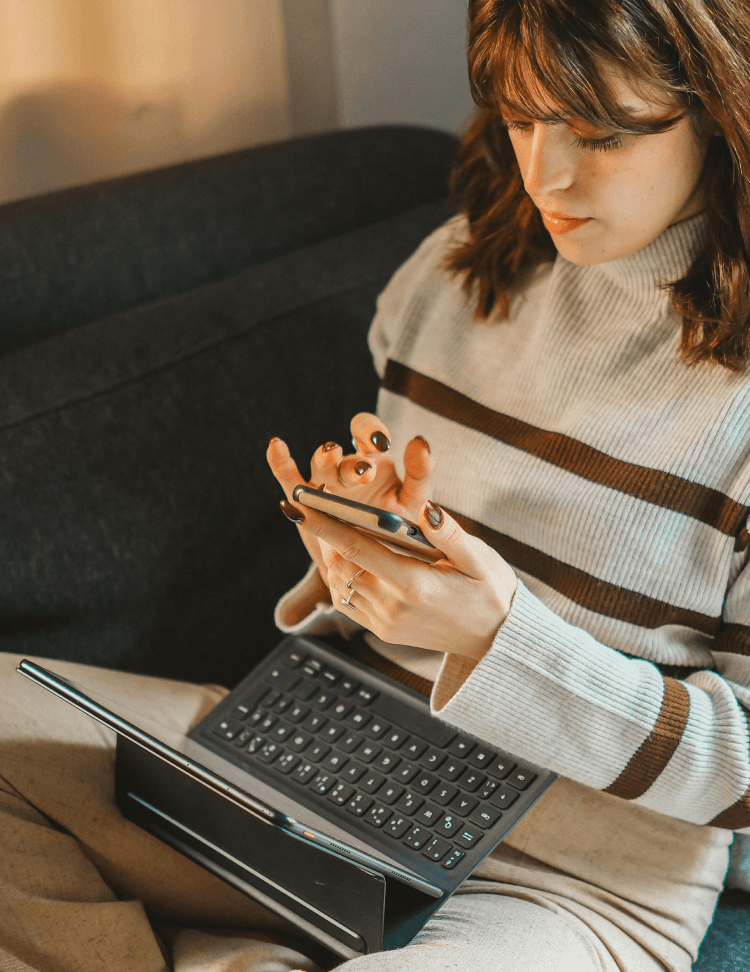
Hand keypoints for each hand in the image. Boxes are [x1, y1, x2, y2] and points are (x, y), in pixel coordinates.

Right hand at [267, 413, 432, 584]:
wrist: (376, 565)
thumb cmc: (398, 527)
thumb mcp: (414, 501)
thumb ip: (420, 472)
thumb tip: (419, 440)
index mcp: (374, 460)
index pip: (367, 432)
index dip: (370, 430)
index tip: (381, 442)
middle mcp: (346, 467)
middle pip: (344, 453)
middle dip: (352, 461)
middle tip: (365, 473)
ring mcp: (323, 483)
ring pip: (320, 464)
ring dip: (325, 460)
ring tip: (331, 456)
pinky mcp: (304, 502)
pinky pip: (290, 479)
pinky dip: (281, 462)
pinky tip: (276, 445)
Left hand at [294, 495, 517, 661]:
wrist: (496, 639)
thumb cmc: (490, 591)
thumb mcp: (480, 558)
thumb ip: (449, 533)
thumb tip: (424, 508)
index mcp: (414, 584)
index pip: (356, 549)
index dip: (323, 524)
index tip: (298, 505)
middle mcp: (392, 607)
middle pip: (339, 564)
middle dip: (323, 534)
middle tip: (314, 504)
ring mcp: (384, 623)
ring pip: (338, 583)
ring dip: (331, 555)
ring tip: (330, 527)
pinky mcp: (382, 631)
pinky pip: (347, 601)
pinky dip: (341, 577)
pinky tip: (349, 559)